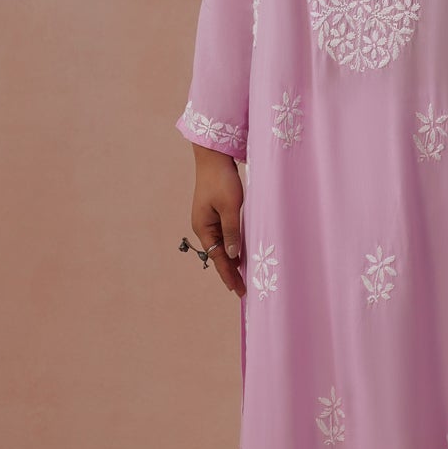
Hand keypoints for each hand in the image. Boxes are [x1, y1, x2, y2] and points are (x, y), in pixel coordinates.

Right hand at [189, 148, 245, 297]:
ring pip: (222, 246)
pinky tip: (241, 254)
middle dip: (230, 272)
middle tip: (243, 289)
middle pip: (218, 255)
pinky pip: (225, 236)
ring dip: (232, 260)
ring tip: (244, 277)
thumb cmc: (222, 180)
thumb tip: (232, 255)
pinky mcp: (216, 213)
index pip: (217, 258)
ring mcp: (209, 220)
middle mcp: (204, 227)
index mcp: (203, 228)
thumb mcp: (230, 207)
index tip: (238, 290)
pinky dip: (233, 246)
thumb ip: (232, 231)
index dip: (228, 275)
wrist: (214, 158)